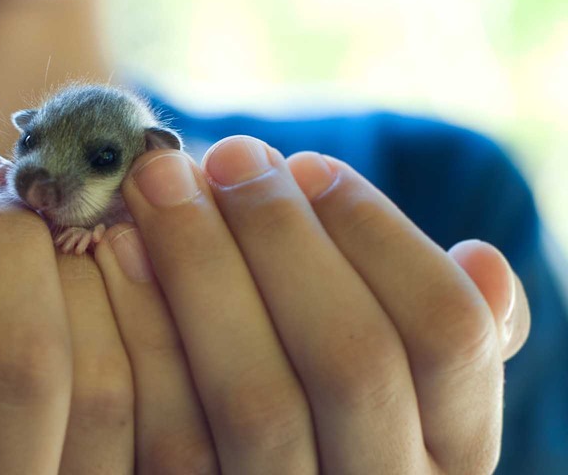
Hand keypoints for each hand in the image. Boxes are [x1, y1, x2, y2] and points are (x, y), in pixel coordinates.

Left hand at [93, 136, 530, 473]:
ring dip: (203, 267)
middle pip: (350, 359)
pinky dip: (138, 324)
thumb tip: (483, 262)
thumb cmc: (309, 371)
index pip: (445, 333)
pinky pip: (166, 428)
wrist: (220, 449)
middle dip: (282, 237)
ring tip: (159, 181)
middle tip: (226, 153)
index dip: (378, 234)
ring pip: (256, 397)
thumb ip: (426, 322)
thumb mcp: (391, 360)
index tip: (308, 164)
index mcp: (448, 448)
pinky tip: (115, 248)